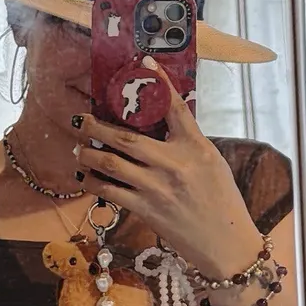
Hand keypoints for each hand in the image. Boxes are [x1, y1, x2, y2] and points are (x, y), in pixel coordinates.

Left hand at [74, 63, 269, 280]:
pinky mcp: (146, 210)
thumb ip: (188, 142)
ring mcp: (157, 188)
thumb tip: (163, 123)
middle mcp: (174, 164)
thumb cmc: (222, 201)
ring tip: (79, 149)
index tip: (145, 63)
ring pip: (111, 164)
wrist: (225, 243)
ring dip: (89, 154)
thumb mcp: (212, 162)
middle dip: (97, 126)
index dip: (160, 82)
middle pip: (126, 137)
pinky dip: (93, 182)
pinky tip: (85, 177)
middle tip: (80, 119)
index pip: (175, 107)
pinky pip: (110, 192)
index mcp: (195, 147)